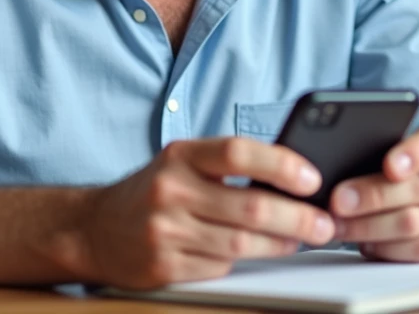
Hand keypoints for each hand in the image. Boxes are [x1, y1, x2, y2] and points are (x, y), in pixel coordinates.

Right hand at [78, 137, 336, 288]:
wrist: (94, 228)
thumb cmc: (153, 191)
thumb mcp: (182, 163)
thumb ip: (226, 165)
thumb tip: (292, 177)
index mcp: (180, 156)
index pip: (237, 152)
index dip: (280, 163)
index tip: (311, 178)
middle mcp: (170, 190)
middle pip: (249, 207)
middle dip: (296, 218)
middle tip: (324, 223)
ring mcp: (165, 231)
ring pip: (240, 244)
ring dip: (280, 244)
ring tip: (301, 239)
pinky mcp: (164, 266)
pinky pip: (219, 266)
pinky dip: (244, 261)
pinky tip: (258, 254)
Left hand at [330, 124, 418, 261]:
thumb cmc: (397, 174)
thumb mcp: (383, 154)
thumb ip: (367, 156)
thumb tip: (332, 168)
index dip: (412, 154)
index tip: (389, 167)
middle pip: (415, 189)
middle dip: (371, 198)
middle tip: (339, 203)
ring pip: (413, 222)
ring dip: (370, 228)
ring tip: (341, 227)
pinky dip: (390, 249)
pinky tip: (368, 244)